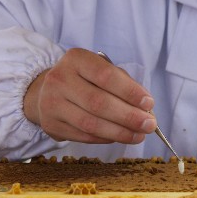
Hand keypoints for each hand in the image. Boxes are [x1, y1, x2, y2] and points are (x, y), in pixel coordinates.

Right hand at [23, 48, 156, 143]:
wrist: (47, 90)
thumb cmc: (84, 79)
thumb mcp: (100, 69)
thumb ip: (123, 83)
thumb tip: (145, 107)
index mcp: (76, 59)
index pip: (106, 75)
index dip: (130, 91)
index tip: (149, 103)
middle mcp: (59, 79)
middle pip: (99, 102)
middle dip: (129, 116)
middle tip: (149, 124)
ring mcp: (51, 103)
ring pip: (91, 123)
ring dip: (120, 132)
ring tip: (139, 135)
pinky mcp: (51, 125)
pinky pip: (84, 136)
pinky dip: (106, 138)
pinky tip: (120, 137)